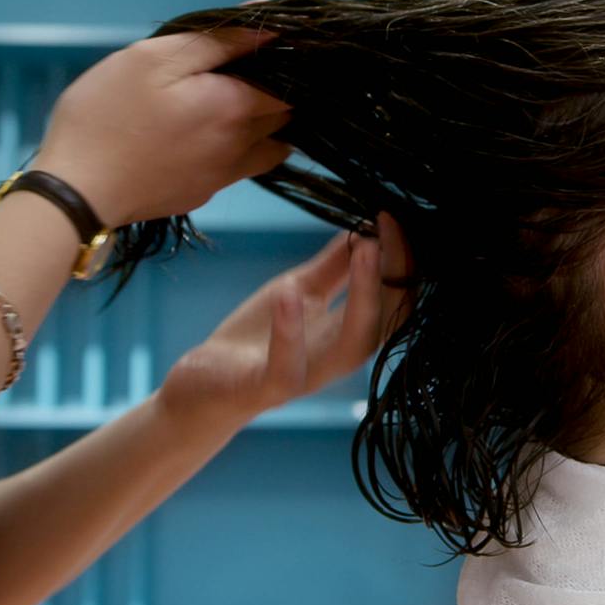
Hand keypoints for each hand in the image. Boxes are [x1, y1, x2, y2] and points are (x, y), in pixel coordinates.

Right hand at [31, 29, 291, 225]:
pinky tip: (204, 135)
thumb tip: (272, 26)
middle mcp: (242, 146)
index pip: (290, 84)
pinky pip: (238, 167)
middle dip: (275, 92)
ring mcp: (222, 177)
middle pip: (284, 117)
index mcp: (235, 107)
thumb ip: (219, 41)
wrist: (76, 192)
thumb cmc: (109, 114)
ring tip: (227, 103)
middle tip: (240, 71)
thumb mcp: (155, 58)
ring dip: (262, 125)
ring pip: (268, 147)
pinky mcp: (201, 194)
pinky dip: (237, 148)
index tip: (261, 48)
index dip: (285, 63)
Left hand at [158, 214, 412, 431]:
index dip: (400, 259)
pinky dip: (291, 332)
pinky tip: (290, 293)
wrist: (203, 386)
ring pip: (351, 346)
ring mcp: (305, 376)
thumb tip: (367, 227)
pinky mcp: (266, 389)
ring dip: (363, 295)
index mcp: (348, 333)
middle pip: (386, 319)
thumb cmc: (255, 339)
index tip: (393, 215)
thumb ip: (333, 267)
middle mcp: (337, 357)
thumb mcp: (298, 291)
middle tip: (389, 225)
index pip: (393, 297)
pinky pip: (286, 367)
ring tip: (365, 248)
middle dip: (396, 272)